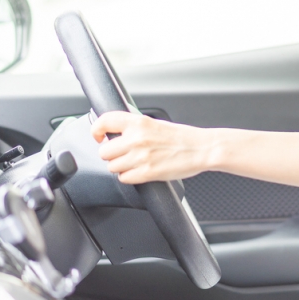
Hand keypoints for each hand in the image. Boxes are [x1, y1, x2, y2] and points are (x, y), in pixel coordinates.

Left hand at [92, 111, 210, 183]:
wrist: (202, 148)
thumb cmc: (182, 137)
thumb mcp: (156, 123)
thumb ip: (135, 127)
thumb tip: (115, 133)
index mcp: (139, 122)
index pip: (104, 121)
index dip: (96, 130)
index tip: (98, 136)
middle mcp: (137, 138)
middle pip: (104, 151)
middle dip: (112, 155)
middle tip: (123, 154)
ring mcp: (141, 157)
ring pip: (112, 167)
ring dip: (121, 167)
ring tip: (135, 163)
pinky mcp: (146, 173)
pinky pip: (124, 178)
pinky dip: (130, 177)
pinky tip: (140, 171)